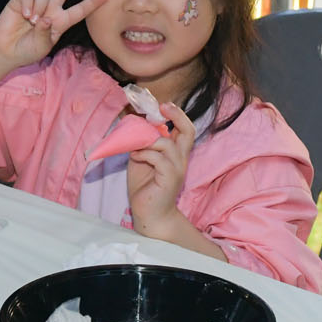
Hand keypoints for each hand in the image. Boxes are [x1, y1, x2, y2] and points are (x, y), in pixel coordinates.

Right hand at [0, 0, 107, 68]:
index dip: (92, 3)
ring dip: (40, 4)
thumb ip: (45, 34)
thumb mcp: (41, 47)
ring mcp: (36, 2)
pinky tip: (24, 16)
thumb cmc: (27, 50)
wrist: (6, 50)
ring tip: (32, 20)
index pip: (80, 10)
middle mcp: (51, 8)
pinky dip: (27, 4)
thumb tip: (45, 19)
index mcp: (60, 21)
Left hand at [128, 101, 195, 235]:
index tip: (163, 106)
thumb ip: (141, 143)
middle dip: (177, 115)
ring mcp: (176, 169)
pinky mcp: (169, 179)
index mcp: (175, 153)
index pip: (185, 129)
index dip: (176, 114)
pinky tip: (135, 156)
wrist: (150, 216)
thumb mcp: (141, 159)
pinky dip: (144, 153)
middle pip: (189, 131)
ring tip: (134, 146)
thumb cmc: (145, 188)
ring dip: (147, 140)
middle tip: (163, 107)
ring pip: (167, 144)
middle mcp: (180, 159)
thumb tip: (132, 123)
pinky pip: (158, 158)